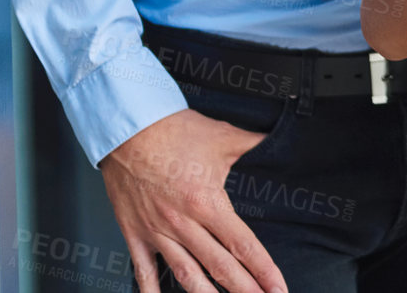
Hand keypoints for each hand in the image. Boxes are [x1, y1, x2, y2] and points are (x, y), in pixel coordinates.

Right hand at [100, 107, 286, 292]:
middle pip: (220, 267)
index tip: (277, 287)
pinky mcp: (134, 234)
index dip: (263, 269)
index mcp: (207, 202)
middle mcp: (183, 223)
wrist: (128, 129)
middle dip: (244, 290)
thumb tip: (278, 139)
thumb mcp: (223, 136)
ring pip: (185, 275)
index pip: (243, 244)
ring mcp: (157, 232)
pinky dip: (151, 291)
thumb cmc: (174, 131)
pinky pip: (143, 271)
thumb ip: (254, 144)